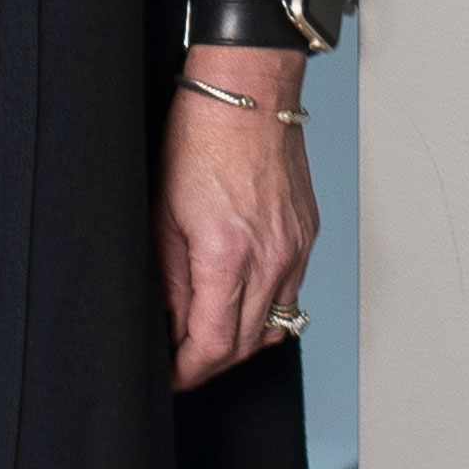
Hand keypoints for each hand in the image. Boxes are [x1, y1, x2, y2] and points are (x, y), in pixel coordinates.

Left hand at [159, 44, 319, 390]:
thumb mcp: (161, 215)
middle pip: (246, 345)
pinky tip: (239, 297)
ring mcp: (295, 248)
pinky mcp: (307, 236)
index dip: (186, 370)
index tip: (169, 374)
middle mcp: (272, 258)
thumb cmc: (199, 139)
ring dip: (242, 341)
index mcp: (228, 256)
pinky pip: (291, 293)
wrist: (247, 94)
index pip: (213, 346)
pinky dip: (266, 308)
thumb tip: (168, 323)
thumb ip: (167, 278)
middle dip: (210, 361)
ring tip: (209, 333)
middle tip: (180, 359)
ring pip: (275, 326)